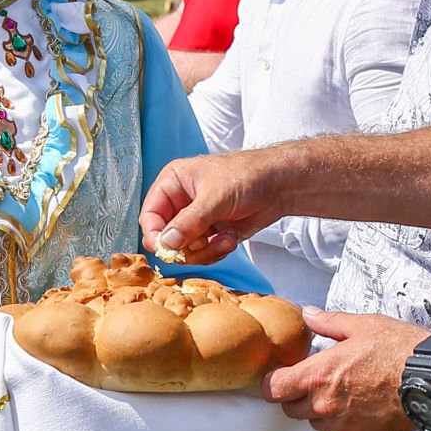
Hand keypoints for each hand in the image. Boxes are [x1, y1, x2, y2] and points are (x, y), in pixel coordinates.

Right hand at [139, 151, 281, 265]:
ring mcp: (196, 220)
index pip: (150, 215)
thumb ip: (189, 222)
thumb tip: (166, 243)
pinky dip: (216, 251)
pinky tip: (231, 238)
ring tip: (225, 239)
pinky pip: (202, 254)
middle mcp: (180, 203)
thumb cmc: (247, 176)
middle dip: (186, 246)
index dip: (156, 235)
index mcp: (173, 184)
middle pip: (166, 238)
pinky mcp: (211, 234)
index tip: (168, 250)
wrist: (280, 185)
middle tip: (203, 243)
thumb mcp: (215, 198)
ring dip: (205, 251)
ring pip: (184, 250)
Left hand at [264, 309, 423, 430]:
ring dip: (320, 411)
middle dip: (297, 396)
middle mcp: (325, 405)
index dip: (274, 383)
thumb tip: (308, 315)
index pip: (273, 389)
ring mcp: (342, 426)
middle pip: (290, 409)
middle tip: (317, 381)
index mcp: (319, 375)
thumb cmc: (401, 351)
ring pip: (315, 423)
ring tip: (344, 392)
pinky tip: (361, 406)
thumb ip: (329, 323)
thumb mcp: (363, 326)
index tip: (282, 377)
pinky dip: (343, 423)